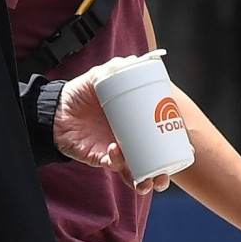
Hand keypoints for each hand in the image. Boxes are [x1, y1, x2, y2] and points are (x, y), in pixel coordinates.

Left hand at [54, 59, 169, 193]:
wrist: (55, 107)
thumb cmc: (80, 93)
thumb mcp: (100, 78)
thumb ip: (117, 68)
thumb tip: (136, 60)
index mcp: (134, 126)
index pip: (159, 141)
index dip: (173, 150)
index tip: (185, 152)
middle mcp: (127, 142)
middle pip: (151, 165)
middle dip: (161, 176)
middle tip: (165, 175)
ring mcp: (114, 152)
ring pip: (135, 173)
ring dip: (144, 181)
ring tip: (150, 180)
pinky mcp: (98, 158)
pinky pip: (112, 165)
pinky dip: (116, 161)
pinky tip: (115, 150)